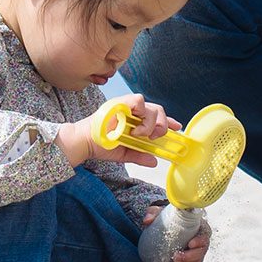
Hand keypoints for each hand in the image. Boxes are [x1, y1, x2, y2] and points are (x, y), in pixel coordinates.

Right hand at [59, 94, 180, 167]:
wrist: (84, 142)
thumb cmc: (100, 145)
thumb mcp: (124, 153)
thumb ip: (139, 156)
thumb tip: (154, 162)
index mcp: (135, 121)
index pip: (157, 117)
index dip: (169, 121)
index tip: (177, 127)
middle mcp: (133, 111)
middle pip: (158, 111)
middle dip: (162, 125)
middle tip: (154, 137)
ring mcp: (126, 106)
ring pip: (151, 107)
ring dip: (151, 123)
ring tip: (141, 134)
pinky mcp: (120, 102)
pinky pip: (137, 100)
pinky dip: (141, 111)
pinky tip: (136, 126)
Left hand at [141, 205, 209, 261]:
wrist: (167, 228)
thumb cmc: (170, 219)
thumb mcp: (162, 213)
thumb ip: (154, 213)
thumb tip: (147, 220)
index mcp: (199, 228)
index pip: (205, 235)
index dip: (200, 241)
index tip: (190, 243)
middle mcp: (200, 243)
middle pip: (200, 253)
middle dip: (188, 258)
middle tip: (175, 257)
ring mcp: (195, 255)